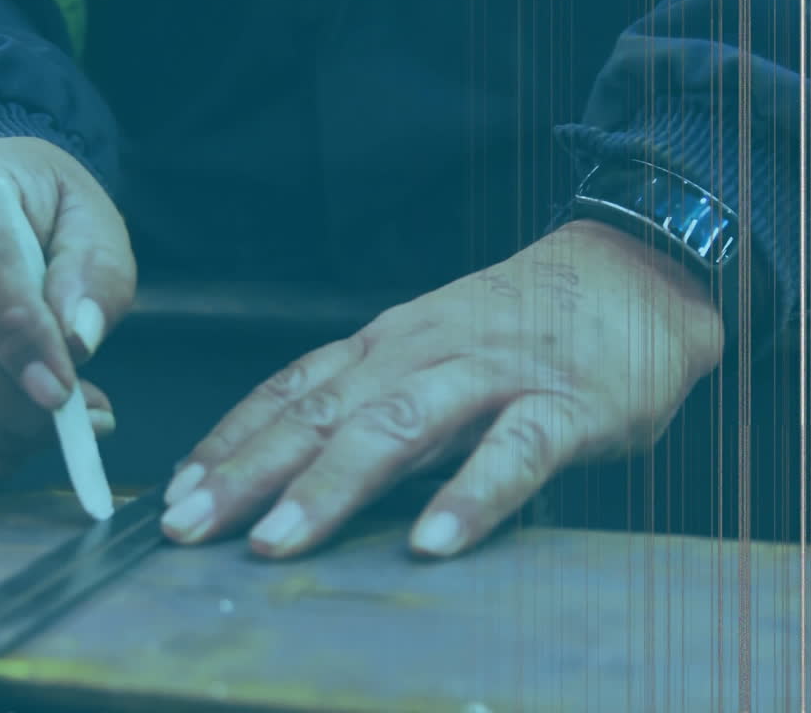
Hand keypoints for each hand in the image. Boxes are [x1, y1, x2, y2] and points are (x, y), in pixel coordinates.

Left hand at [161, 220, 724, 557]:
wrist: (634, 269)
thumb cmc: (524, 321)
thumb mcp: (432, 346)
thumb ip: (375, 399)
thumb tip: (297, 463)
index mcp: (388, 345)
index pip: (292, 391)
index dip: (230, 442)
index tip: (176, 491)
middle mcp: (424, 353)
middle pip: (322, 413)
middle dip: (248, 472)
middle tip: (187, 526)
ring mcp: (492, 375)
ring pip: (400, 427)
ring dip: (333, 485)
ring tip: (280, 541)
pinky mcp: (565, 406)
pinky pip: (513, 453)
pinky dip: (471, 496)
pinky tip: (433, 542)